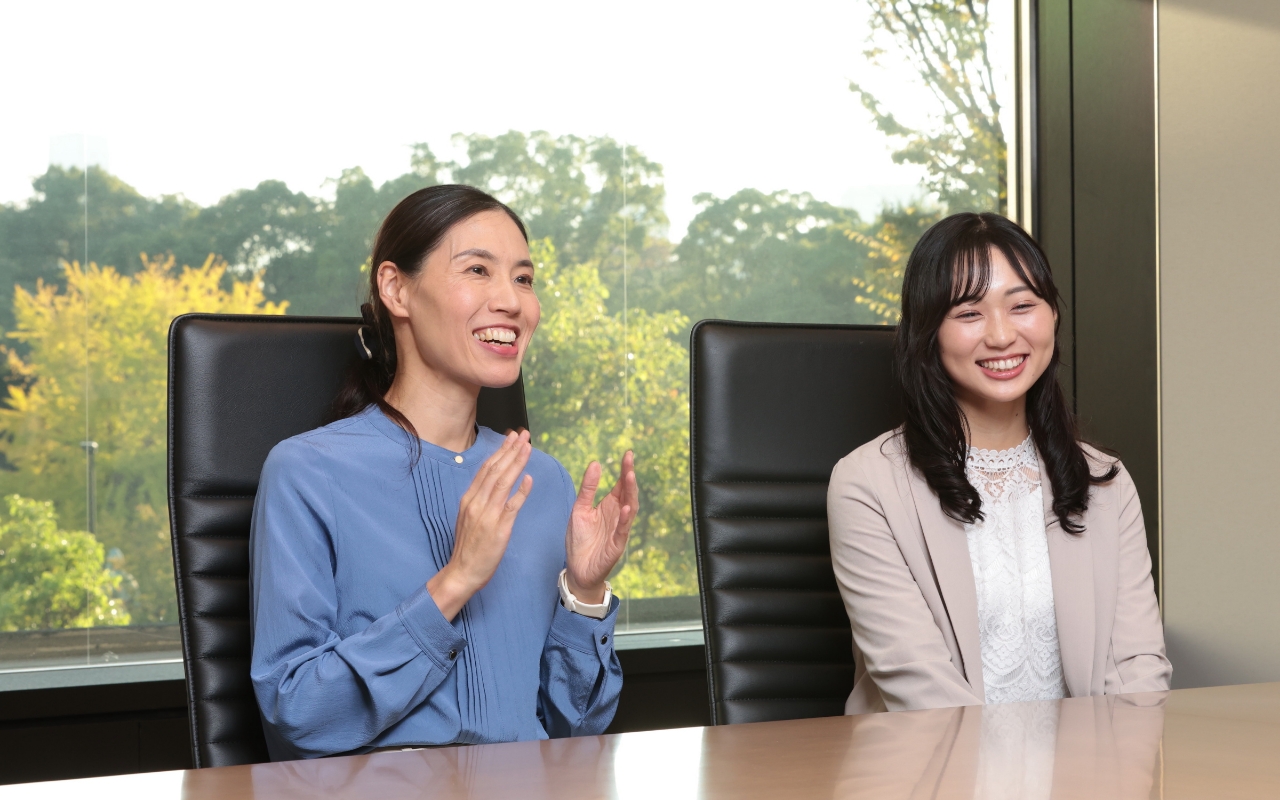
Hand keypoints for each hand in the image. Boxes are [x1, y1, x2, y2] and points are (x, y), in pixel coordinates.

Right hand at [428, 430, 532, 620]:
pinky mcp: (498, 529)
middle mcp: (476, 502)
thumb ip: (480, 499)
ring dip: (516, 463)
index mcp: (469, 498)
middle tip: (524, 434)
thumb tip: (492, 483)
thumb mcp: (469, 516)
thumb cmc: (468, 546)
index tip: (512, 438)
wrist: (462, 572)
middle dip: (511, 450)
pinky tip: (528, 479)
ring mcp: (487, 515)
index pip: (487, 468)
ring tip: (528, 447)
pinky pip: (511, 507)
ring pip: (503, 483)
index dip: (501, 451)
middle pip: (495, 470)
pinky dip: (521, 492)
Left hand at [565, 451, 637, 603]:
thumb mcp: (580, 509)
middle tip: (629, 459)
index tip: (628, 454)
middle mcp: (617, 515)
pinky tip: (625, 507)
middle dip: (629, 476)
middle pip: (627, 493)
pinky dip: (624, 519)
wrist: (578, 569)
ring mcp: (618, 529)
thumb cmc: (580, 540)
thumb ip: (588, 489)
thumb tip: (595, 463)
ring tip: (629, 476)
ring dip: (630, 493)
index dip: (624, 470)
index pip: (620, 485)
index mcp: (608, 506)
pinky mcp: (616, 545)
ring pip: (629, 509)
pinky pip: (623, 530)